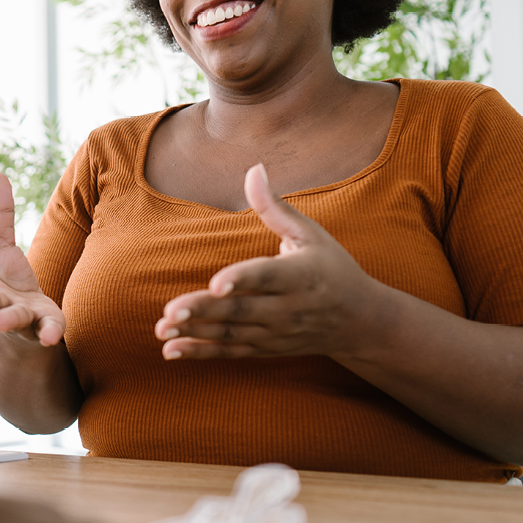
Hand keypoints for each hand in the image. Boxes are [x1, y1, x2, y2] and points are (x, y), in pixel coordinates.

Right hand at [0, 173, 64, 345]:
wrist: (23, 323)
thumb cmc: (7, 279)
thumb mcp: (2, 245)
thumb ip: (0, 215)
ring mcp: (21, 317)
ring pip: (13, 317)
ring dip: (6, 319)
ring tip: (0, 323)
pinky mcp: (44, 326)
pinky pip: (48, 330)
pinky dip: (49, 333)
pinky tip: (51, 338)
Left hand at [155, 163, 383, 359]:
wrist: (360, 322)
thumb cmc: (332, 268)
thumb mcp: (311, 234)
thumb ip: (275, 207)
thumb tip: (253, 169)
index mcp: (299, 275)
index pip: (266, 276)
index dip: (240, 279)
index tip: (215, 283)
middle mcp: (287, 308)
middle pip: (241, 309)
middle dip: (204, 311)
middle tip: (170, 310)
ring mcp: (275, 332)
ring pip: (231, 333)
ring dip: (194, 332)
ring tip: (161, 329)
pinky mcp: (265, 348)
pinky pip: (230, 352)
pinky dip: (201, 352)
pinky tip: (171, 351)